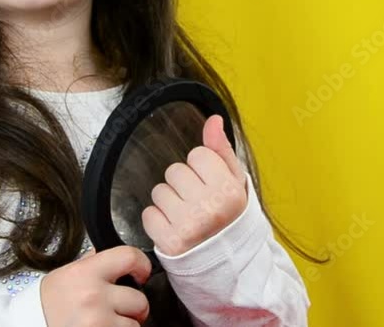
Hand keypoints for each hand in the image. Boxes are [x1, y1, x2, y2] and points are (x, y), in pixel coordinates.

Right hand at [39, 245, 150, 326]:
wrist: (29, 325)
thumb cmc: (46, 306)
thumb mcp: (64, 275)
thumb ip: (91, 264)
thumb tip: (110, 257)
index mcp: (85, 272)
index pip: (129, 257)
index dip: (142, 265)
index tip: (141, 274)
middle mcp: (93, 296)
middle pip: (139, 300)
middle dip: (133, 308)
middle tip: (119, 311)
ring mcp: (98, 320)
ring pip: (135, 325)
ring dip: (126, 326)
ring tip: (107, 323)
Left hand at [141, 115, 247, 256]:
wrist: (227, 262)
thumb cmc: (229, 217)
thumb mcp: (235, 183)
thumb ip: (221, 150)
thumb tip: (213, 120)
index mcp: (229, 191)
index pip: (198, 155)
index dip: (201, 168)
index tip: (209, 185)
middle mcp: (210, 207)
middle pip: (175, 171)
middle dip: (183, 184)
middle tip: (197, 203)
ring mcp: (188, 226)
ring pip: (159, 191)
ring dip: (168, 202)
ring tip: (185, 216)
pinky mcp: (169, 242)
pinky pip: (148, 214)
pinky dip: (157, 220)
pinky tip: (174, 227)